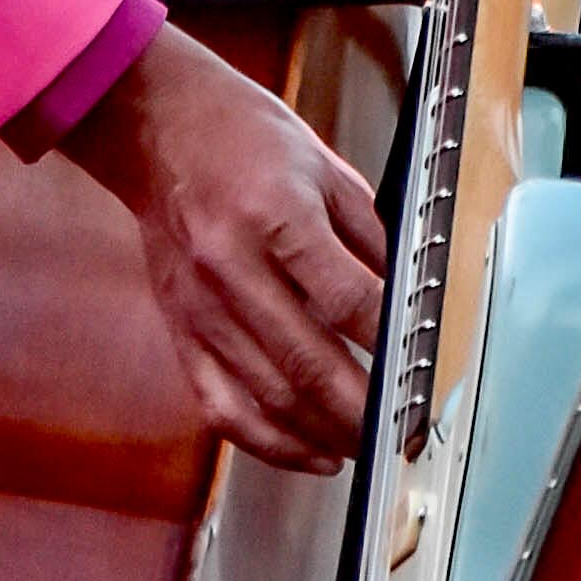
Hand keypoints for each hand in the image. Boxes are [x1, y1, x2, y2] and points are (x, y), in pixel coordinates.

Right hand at [61, 24, 386, 473]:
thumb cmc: (244, 138)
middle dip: (364, 409)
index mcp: (275, 215)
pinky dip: (268, 442)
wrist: (156, 127)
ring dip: (324, 434)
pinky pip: (221, 406)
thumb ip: (369, 236)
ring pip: (268, 397)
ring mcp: (200, 307)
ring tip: (367, 446)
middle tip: (403, 430)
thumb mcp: (324, 168)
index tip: (424, 365)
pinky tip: (309, 452)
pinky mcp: (181, 330)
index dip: (392, 342)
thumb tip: (409, 299)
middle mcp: (231, 267)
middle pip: (308, 363)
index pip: (347, 300)